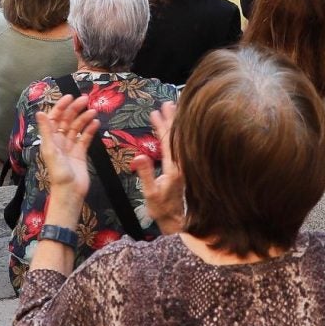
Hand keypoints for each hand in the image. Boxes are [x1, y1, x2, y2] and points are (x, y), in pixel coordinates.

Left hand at [33, 89, 100, 206]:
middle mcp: (59, 141)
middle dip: (75, 110)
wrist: (70, 192)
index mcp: (50, 140)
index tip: (70, 97)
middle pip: (67, 121)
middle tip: (85, 100)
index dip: (61, 107)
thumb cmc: (58, 173)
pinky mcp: (81, 153)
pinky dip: (90, 130)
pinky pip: (85, 138)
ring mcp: (70, 147)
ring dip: (84, 119)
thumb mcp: (50, 150)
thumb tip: (40, 113)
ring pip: (77, 128)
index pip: (55, 118)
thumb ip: (46, 131)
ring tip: (94, 111)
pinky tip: (96, 123)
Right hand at [129, 105, 186, 233]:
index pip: (169, 141)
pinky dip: (177, 136)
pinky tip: (175, 131)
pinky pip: (181, 147)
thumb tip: (139, 155)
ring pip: (181, 141)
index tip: (156, 111)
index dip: (162, 126)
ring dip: (176, 126)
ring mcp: (184, 167)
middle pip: (177, 137)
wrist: (176, 222)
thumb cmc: (161, 209)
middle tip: (167, 103)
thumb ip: (145, 174)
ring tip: (173, 110)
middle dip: (172, 119)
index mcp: (174, 168)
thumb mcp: (149, 192)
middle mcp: (182, 165)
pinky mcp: (184, 170)